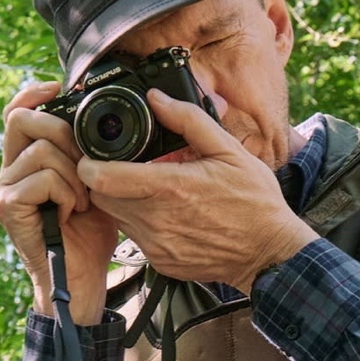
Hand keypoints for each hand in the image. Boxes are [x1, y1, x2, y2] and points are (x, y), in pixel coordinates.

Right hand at [0, 81, 119, 324]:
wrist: (81, 281)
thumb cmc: (89, 235)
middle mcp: (8, 172)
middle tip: (84, 166)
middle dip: (64, 133)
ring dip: (74, 173)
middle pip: (22, 119)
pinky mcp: (7, 207)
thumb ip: (86, 153)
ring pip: (41, 150)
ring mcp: (4, 189)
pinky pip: (42, 178)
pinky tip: (71, 213)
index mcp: (24, 162)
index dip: (33, 92)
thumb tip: (94, 117)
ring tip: (82, 201)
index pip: (16, 111)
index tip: (59, 86)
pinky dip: (66, 192)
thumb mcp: (94, 183)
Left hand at [78, 89, 317, 292]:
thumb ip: (189, 121)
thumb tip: (157, 98)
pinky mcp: (160, 262)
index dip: (90, 164)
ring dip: (124, 201)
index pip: (103, 178)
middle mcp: (156, 220)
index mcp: (170, 188)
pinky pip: (135, 238)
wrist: (270, 253)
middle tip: (123, 168)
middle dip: (105, 181)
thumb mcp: (229, 151)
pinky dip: (142, 223)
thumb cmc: (254, 202)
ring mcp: (157, 245)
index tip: (92, 155)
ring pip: (117, 218)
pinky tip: (167, 213)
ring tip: (150, 189)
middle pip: (102, 198)